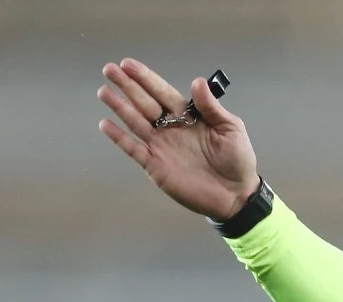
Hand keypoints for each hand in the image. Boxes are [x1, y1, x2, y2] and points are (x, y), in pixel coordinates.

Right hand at [97, 58, 258, 221]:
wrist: (236, 196)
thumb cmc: (238, 161)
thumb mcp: (231, 129)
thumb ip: (212, 107)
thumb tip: (197, 81)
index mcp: (189, 116)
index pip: (162, 92)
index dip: (146, 78)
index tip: (128, 64)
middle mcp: (171, 128)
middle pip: (144, 103)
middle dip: (127, 86)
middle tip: (110, 69)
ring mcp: (161, 147)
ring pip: (135, 122)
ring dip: (120, 107)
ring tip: (104, 91)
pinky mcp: (156, 166)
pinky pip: (134, 149)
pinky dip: (120, 137)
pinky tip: (106, 124)